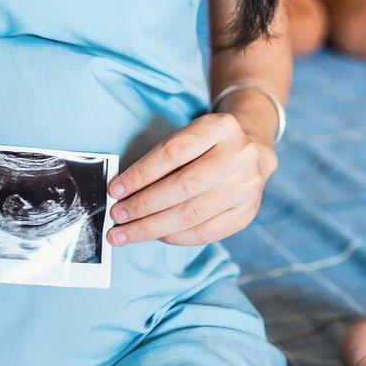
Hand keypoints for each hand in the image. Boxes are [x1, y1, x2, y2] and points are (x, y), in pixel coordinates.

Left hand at [106, 113, 276, 245]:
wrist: (250, 155)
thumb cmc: (205, 147)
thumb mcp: (186, 137)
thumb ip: (158, 161)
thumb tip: (122, 192)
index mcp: (220, 127)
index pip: (173, 152)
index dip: (140, 174)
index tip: (115, 190)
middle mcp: (239, 155)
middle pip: (183, 186)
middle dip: (143, 205)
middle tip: (117, 216)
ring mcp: (248, 186)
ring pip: (192, 214)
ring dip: (153, 227)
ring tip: (127, 232)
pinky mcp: (247, 212)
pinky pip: (206, 233)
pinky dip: (175, 237)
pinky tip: (156, 236)